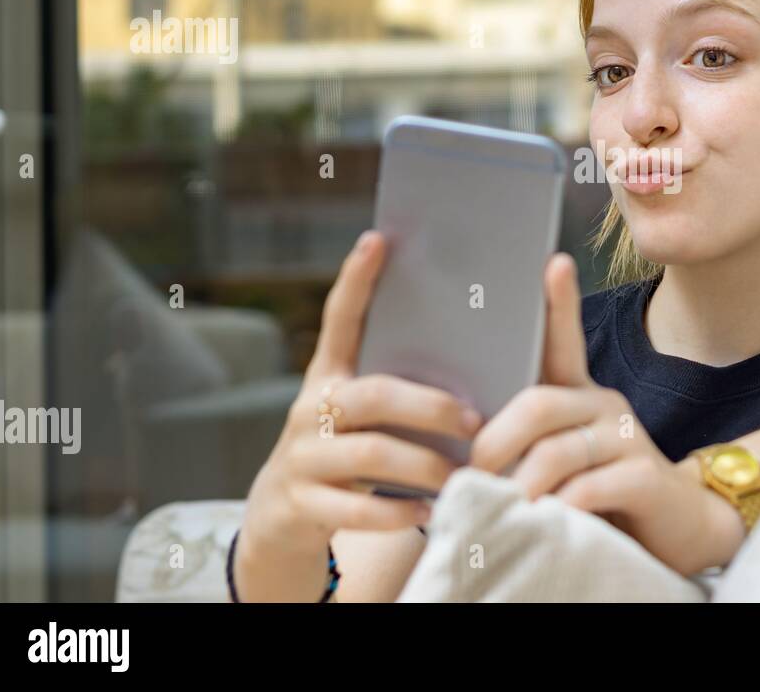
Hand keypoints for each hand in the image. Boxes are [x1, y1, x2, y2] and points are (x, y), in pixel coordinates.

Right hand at [241, 231, 483, 565]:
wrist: (283, 519)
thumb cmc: (348, 452)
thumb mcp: (363, 416)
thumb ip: (400, 389)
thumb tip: (476, 358)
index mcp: (329, 376)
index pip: (340, 320)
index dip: (357, 281)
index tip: (378, 240)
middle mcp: (310, 410)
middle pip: (372, 396)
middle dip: (428, 407)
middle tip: (473, 420)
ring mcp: (302, 457)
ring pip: (370, 454)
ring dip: (425, 465)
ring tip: (463, 473)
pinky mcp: (302, 504)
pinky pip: (356, 509)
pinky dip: (398, 514)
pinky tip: (431, 513)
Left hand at [468, 253, 749, 576]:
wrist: (678, 530)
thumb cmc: (601, 496)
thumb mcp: (560, 463)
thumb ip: (525, 447)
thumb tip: (464, 454)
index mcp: (579, 395)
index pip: (564, 341)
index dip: (560, 303)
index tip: (555, 264)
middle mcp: (605, 405)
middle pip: (538, 404)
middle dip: (495, 441)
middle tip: (471, 478)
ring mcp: (629, 439)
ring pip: (557, 452)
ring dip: (520, 486)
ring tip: (501, 514)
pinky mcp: (646, 478)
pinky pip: (590, 488)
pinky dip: (559, 510)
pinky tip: (548, 523)